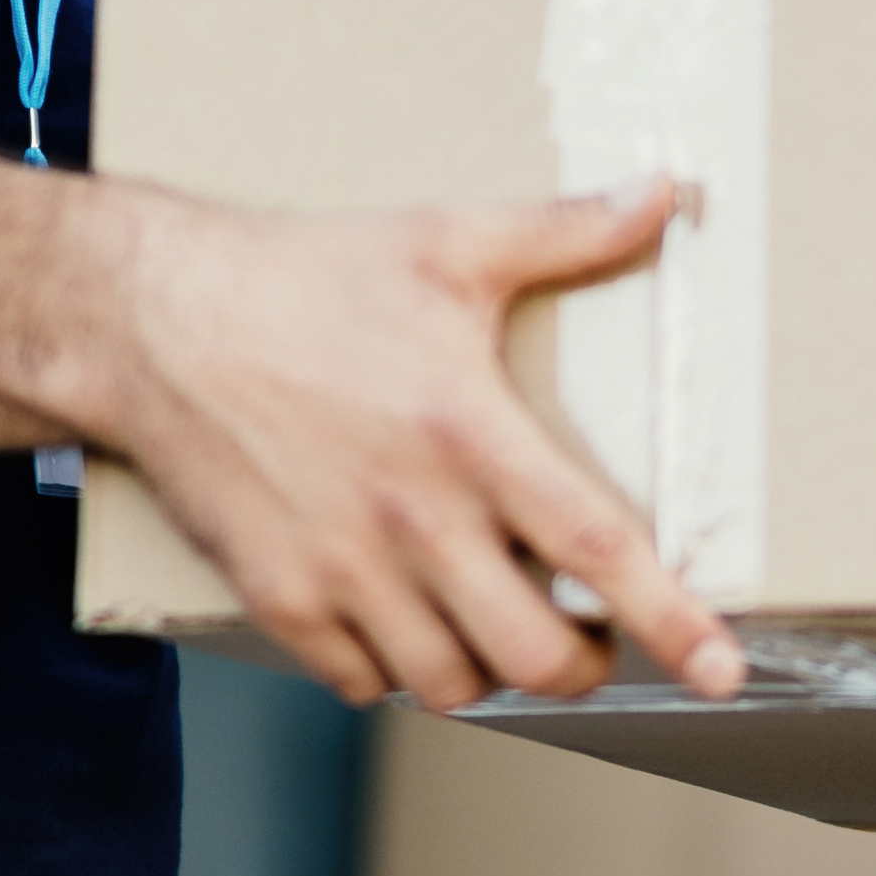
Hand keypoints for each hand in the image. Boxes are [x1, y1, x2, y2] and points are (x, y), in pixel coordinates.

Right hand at [84, 177, 746, 713]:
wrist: (152, 319)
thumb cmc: (306, 276)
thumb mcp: (445, 240)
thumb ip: (565, 233)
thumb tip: (668, 192)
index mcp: (469, 432)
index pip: (597, 549)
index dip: (670, 621)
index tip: (723, 672)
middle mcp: (413, 516)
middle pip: (532, 654)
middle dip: (578, 664)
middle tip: (584, 638)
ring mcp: (341, 568)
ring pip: (450, 683)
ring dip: (489, 671)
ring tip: (495, 626)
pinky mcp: (279, 596)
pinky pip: (361, 683)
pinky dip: (395, 671)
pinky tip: (405, 622)